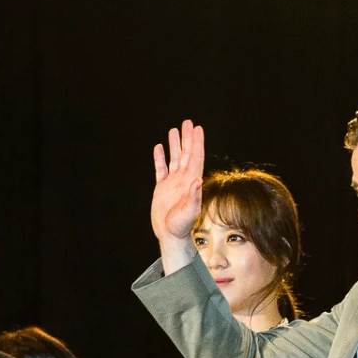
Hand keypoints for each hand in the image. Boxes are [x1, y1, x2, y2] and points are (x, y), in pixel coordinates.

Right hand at [151, 120, 204, 271]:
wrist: (170, 235)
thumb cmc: (181, 226)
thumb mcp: (189, 212)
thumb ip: (194, 196)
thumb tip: (197, 179)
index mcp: (191, 182)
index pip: (195, 157)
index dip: (197, 143)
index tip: (198, 129)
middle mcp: (183, 180)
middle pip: (186, 154)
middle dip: (187, 138)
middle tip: (188, 122)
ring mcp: (172, 183)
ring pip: (174, 159)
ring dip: (175, 145)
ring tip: (174, 130)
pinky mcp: (162, 188)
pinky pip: (160, 169)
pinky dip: (160, 158)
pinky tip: (159, 148)